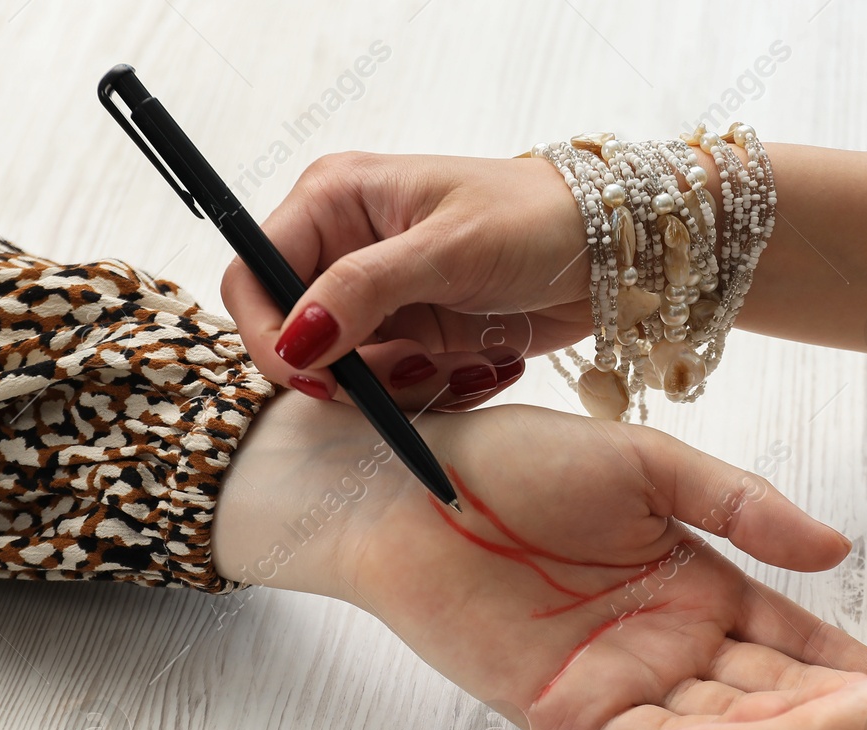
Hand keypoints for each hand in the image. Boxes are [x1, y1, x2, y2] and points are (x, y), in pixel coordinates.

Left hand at [212, 393, 866, 729]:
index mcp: (702, 582)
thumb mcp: (646, 462)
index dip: (849, 671)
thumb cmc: (518, 458)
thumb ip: (740, 504)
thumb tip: (838, 549)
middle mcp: (668, 643)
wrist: (403, 483)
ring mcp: (615, 683)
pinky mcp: (557, 713)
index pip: (794, 642)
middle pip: (761, 705)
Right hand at [220, 152, 590, 410]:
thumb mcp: (448, 250)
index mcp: (335, 201)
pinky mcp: (418, 336)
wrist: (612, 251)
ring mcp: (382, 299)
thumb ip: (363, 290)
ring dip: (400, 385)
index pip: (255, 274)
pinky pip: (397, 386)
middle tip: (408, 372)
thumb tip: (295, 338)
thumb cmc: (536, 220)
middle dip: (344, 371)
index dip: (269, 333)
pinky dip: (434, 390)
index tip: (314, 376)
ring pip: (347, 373)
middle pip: (295, 335)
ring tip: (459, 361)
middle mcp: (346, 248)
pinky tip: (484, 364)